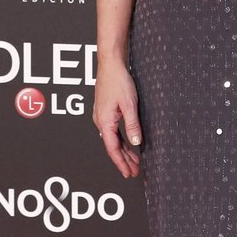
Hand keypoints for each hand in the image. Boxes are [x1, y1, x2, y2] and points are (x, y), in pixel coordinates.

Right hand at [93, 54, 142, 177]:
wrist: (110, 64)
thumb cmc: (118, 81)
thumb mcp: (129, 104)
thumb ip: (132, 124)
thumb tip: (135, 142)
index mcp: (104, 121)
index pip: (113, 149)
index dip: (121, 163)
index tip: (128, 173)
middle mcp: (100, 121)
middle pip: (113, 146)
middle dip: (124, 160)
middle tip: (134, 171)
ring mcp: (102, 116)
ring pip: (114, 139)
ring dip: (124, 151)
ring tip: (134, 161)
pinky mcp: (106, 111)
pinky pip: (114, 131)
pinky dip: (122, 140)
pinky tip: (130, 144)